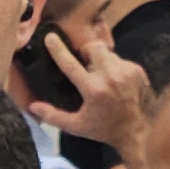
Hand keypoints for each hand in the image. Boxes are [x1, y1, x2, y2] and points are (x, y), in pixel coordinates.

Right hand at [30, 28, 152, 156]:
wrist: (136, 131)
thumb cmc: (103, 129)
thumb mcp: (76, 126)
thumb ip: (53, 116)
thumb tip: (32, 107)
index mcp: (93, 90)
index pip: (71, 64)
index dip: (58, 50)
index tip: (50, 38)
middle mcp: (110, 77)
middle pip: (94, 47)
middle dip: (86, 51)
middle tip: (84, 62)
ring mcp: (126, 72)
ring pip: (108, 53)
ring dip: (100, 60)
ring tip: (100, 76)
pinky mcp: (137, 71)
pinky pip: (120, 60)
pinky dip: (114, 67)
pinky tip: (115, 82)